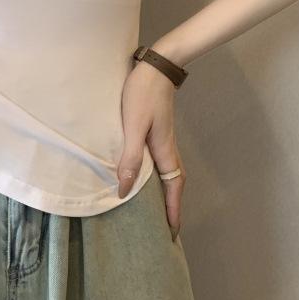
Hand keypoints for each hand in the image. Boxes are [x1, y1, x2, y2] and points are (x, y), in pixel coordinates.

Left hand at [116, 60, 185, 240]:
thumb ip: (130, 157)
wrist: (155, 66)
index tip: (172, 233)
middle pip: (174, 184)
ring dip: (165, 192)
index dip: (173, 211)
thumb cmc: (143, 94)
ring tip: (156, 208)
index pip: (173, 188)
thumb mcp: (133, 126)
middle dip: (171, 206)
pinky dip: (156, 175)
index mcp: (164, 151)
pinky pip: (159, 162)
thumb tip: (125, 190)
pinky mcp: (156, 131)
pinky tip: (144, 175)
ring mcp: (163, 139)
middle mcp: (167, 148)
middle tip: (165, 227)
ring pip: (167, 173)